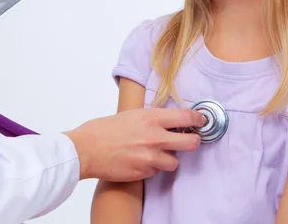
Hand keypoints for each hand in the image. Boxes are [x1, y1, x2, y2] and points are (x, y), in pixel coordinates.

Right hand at [64, 108, 205, 181]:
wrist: (85, 149)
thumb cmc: (104, 129)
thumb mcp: (133, 114)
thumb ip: (153, 118)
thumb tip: (170, 120)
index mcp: (152, 118)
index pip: (186, 116)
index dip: (198, 119)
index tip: (201, 120)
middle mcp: (155, 137)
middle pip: (191, 143)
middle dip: (193, 141)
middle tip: (191, 140)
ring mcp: (150, 157)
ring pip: (175, 162)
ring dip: (169, 158)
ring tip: (156, 153)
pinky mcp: (143, 173)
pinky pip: (157, 172)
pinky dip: (153, 168)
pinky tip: (141, 161)